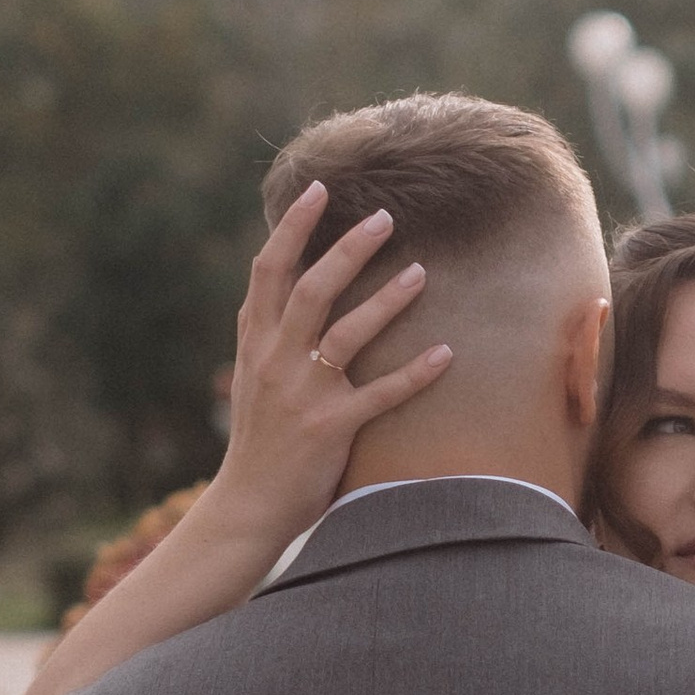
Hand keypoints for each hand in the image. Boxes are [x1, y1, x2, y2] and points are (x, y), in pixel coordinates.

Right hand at [213, 181, 452, 544]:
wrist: (248, 504)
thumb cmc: (258, 439)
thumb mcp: (251, 378)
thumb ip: (268, 333)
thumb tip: (288, 285)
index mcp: (256, 343)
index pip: (268, 271)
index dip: (292, 228)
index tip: (317, 190)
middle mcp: (276, 360)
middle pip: (312, 289)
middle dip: (347, 249)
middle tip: (384, 217)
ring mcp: (304, 394)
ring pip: (347, 333)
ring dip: (387, 300)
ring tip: (422, 271)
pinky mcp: (332, 427)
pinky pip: (380, 394)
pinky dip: (415, 373)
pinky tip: (447, 353)